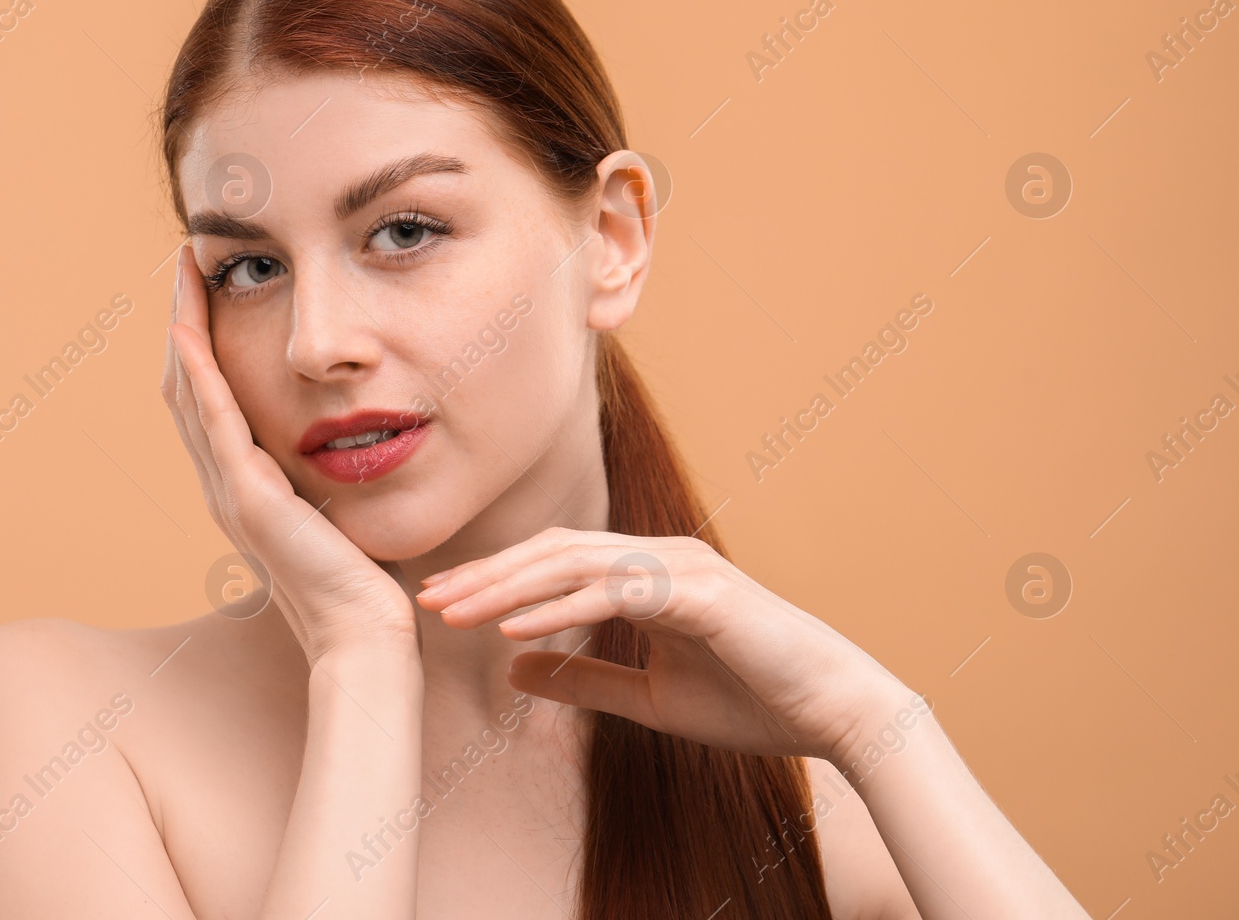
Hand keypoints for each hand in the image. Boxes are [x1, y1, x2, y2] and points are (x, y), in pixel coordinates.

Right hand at [163, 243, 416, 661]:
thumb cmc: (366, 583)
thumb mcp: (342, 511)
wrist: (364, 637)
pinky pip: (214, 425)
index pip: (210, 399)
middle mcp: (226, 486)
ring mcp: (231, 494)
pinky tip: (190, 333)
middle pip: (186, 387)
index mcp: (245, 486)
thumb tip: (353, 437)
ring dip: (182, 332)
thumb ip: (331, 476)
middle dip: (184, 321)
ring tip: (184, 275)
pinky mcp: (249, 501)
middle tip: (185, 262)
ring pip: (190, 397)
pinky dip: (198, 376)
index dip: (202, 341)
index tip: (210, 286)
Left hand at [414, 527, 910, 762]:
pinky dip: (561, 607)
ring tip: (455, 613)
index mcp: (649, 571)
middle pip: (554, 550)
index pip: (556, 561)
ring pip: (576, 562)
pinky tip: (515, 628)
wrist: (834, 713)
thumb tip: (512, 670)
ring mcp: (682, 566)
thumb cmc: (751, 703)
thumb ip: (585, 679)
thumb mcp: (650, 698)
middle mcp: (660, 556)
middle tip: (427, 599)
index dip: (497, 578)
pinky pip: (616, 593)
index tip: (442, 603)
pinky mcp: (701, 592)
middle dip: (487, 574)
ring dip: (509, 587)